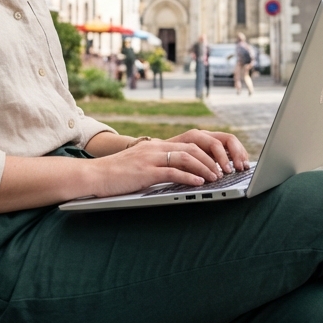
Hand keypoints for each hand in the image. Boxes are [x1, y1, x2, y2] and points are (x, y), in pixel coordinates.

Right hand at [90, 131, 249, 198]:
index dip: (213, 148)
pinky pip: (171, 171)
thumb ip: (164, 166)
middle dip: (215, 157)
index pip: (194, 139)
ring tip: (217, 177)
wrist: (94, 176)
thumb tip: (189, 175)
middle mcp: (157, 147)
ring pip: (186, 156)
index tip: (227, 160)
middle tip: (227, 170)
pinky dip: (189, 177)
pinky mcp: (145, 171)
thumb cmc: (120, 175)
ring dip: (205, 167)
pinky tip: (199, 183)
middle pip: (195, 145)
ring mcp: (151, 158)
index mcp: (160, 145)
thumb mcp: (145, 166)